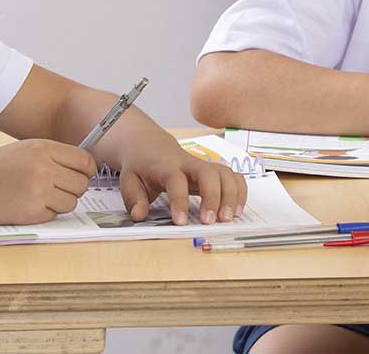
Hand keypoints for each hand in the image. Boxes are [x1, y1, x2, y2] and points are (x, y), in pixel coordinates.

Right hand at [0, 139, 93, 226]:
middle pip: (82, 183)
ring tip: (39, 195)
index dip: (86, 169)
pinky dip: (45, 213)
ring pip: (71, 202)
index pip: (85, 160)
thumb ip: (52, 156)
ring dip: (60, 202)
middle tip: (58, 187)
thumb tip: (83, 167)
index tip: (81, 174)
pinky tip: (26, 204)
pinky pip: (54, 215)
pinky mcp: (31, 214)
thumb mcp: (23, 150)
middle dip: (74, 187)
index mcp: (43, 148)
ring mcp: (38, 192)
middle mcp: (44, 169)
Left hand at [106, 132, 248, 224]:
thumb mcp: (129, 181)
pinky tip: (237, 210)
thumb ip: (134, 199)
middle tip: (210, 221)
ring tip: (228, 218)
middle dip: (213, 197)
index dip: (179, 201)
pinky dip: (240, 192)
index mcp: (166, 166)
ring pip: (225, 174)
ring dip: (231, 196)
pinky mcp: (214, 170)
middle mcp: (189, 163)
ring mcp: (204, 165)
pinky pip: (233, 176)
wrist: (151, 145)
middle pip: (208, 173)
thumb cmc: (141, 166)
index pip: (176, 180)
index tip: (181, 222)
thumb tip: (139, 216)